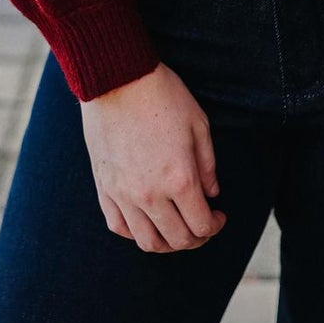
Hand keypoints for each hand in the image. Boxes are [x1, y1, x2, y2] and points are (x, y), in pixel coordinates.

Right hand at [80, 61, 226, 253]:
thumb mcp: (198, 125)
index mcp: (180, 179)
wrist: (118, 79)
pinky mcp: (105, 188)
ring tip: (176, 228)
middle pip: (177, 240)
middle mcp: (151, 195)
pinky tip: (147, 221)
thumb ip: (208, 165)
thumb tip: (212, 194)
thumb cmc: (163, 97)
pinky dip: (135, 233)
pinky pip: (119, 227)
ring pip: (147, 241)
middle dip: (196, 238)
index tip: (219, 215)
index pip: (201, 225)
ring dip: (167, 243)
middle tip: (202, 225)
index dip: (215, 226)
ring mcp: (124, 194)